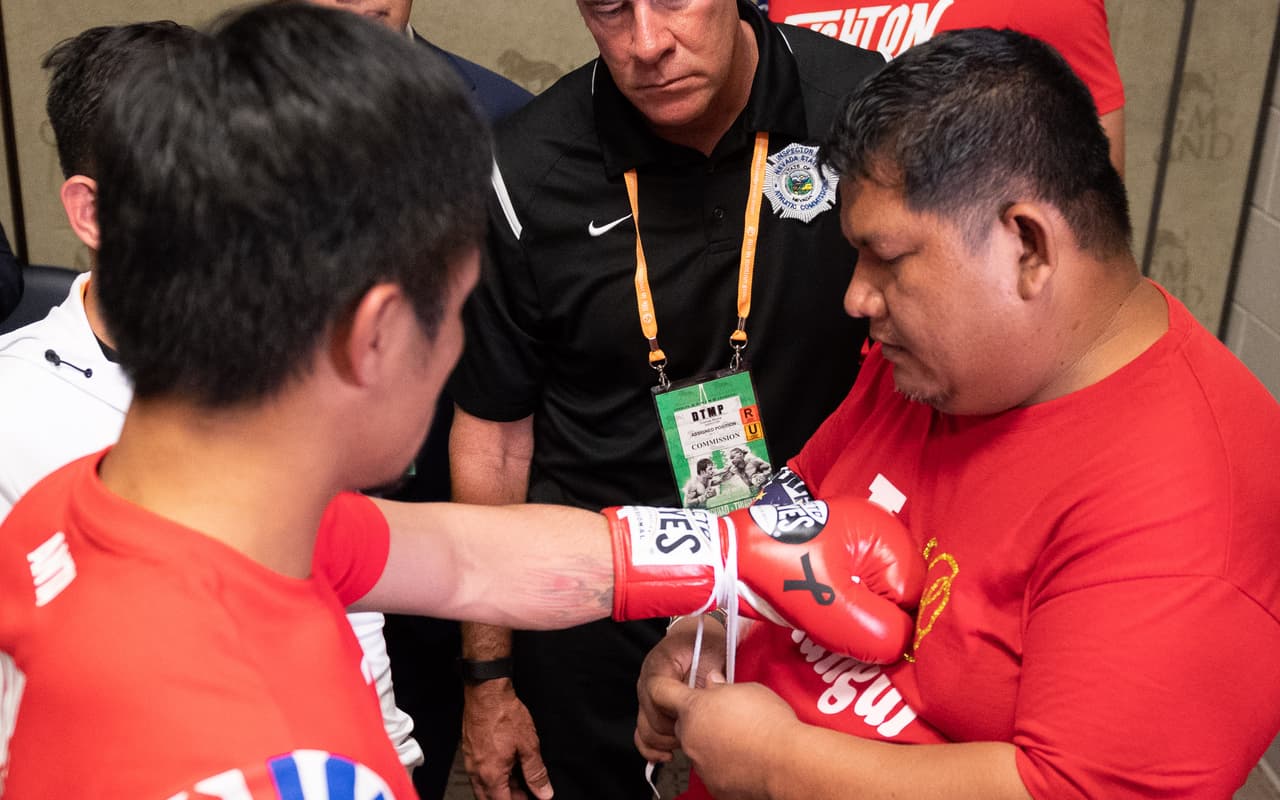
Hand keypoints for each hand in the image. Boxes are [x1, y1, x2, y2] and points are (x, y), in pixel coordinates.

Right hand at [461, 679, 550, 799]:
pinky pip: (480, 774)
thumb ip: (536, 773)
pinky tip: (506, 768)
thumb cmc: (503, 714)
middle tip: (525, 794)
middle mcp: (477, 772)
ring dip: (500, 789)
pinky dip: (493, 777)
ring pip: (484, 788)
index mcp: (491, 775)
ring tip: (519, 781)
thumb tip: (543, 792)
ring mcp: (471, 763)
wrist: (487, 693)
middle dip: (508, 799)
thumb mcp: (528, 746)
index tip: (529, 799)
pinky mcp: (470, 752)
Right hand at [634, 615, 727, 762]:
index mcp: (660, 664)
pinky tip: (667, 755)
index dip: (674, 710)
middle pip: (651, 719)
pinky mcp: (650, 709)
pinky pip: (643, 734)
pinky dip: (652, 748)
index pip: (656, 694)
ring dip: (666, 741)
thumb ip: (710, 670)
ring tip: (687, 741)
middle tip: (697, 732)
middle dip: (674, 731)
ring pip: (645, 731)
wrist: (701, 637)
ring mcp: (646, 697)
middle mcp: (647, 682)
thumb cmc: (707, 642)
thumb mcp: (712, 649)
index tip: (694, 717)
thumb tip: (712, 685)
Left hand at [648, 676, 797, 799]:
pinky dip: (723, 765)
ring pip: (698, 749)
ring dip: (711, 744)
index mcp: (694, 708)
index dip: (663, 688)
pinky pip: (712, 770)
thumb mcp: (748, 690)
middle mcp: (690, 736)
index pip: (662, 693)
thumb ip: (722, 687)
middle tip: (724, 717)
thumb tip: (712, 683)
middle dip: (699, 720)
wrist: (785, 763)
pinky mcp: (713, 786)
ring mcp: (699, 764)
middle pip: (684, 724)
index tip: (665, 688)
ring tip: (741, 740)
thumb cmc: (769, 723)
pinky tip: (745, 759)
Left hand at [731, 496, 924, 663]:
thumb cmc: (777, 575)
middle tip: (840, 623)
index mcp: (884, 533)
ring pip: (879, 593)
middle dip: (875, 616)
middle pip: (899, 592)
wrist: (729, 557)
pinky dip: (847, 604)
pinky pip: (860, 587)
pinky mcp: (841, 552)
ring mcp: (858, 539)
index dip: (892, 621)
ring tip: (827, 613)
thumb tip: (904, 645)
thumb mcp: (833, 611)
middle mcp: (878, 530)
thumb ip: (881, 632)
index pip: (915, 594)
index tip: (861, 632)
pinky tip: (823, 609)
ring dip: (859, 613)